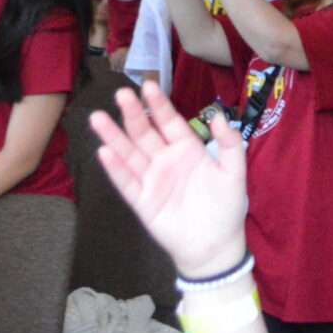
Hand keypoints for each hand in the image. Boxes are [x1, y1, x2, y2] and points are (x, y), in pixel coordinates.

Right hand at [89, 80, 252, 275]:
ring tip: (98, 118)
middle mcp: (166, 160)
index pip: (169, 122)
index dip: (158, 105)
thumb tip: (219, 115)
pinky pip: (126, 182)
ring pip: (129, 153)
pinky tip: (104, 152)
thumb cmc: (227, 208)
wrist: (216, 246)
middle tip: (120, 93)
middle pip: (145, 133)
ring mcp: (152, 180)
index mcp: (188, 150)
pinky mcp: (142, 201)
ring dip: (114, 136)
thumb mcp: (234, 173)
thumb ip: (229, 144)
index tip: (148, 86)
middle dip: (132, 113)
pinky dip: (115, 168)